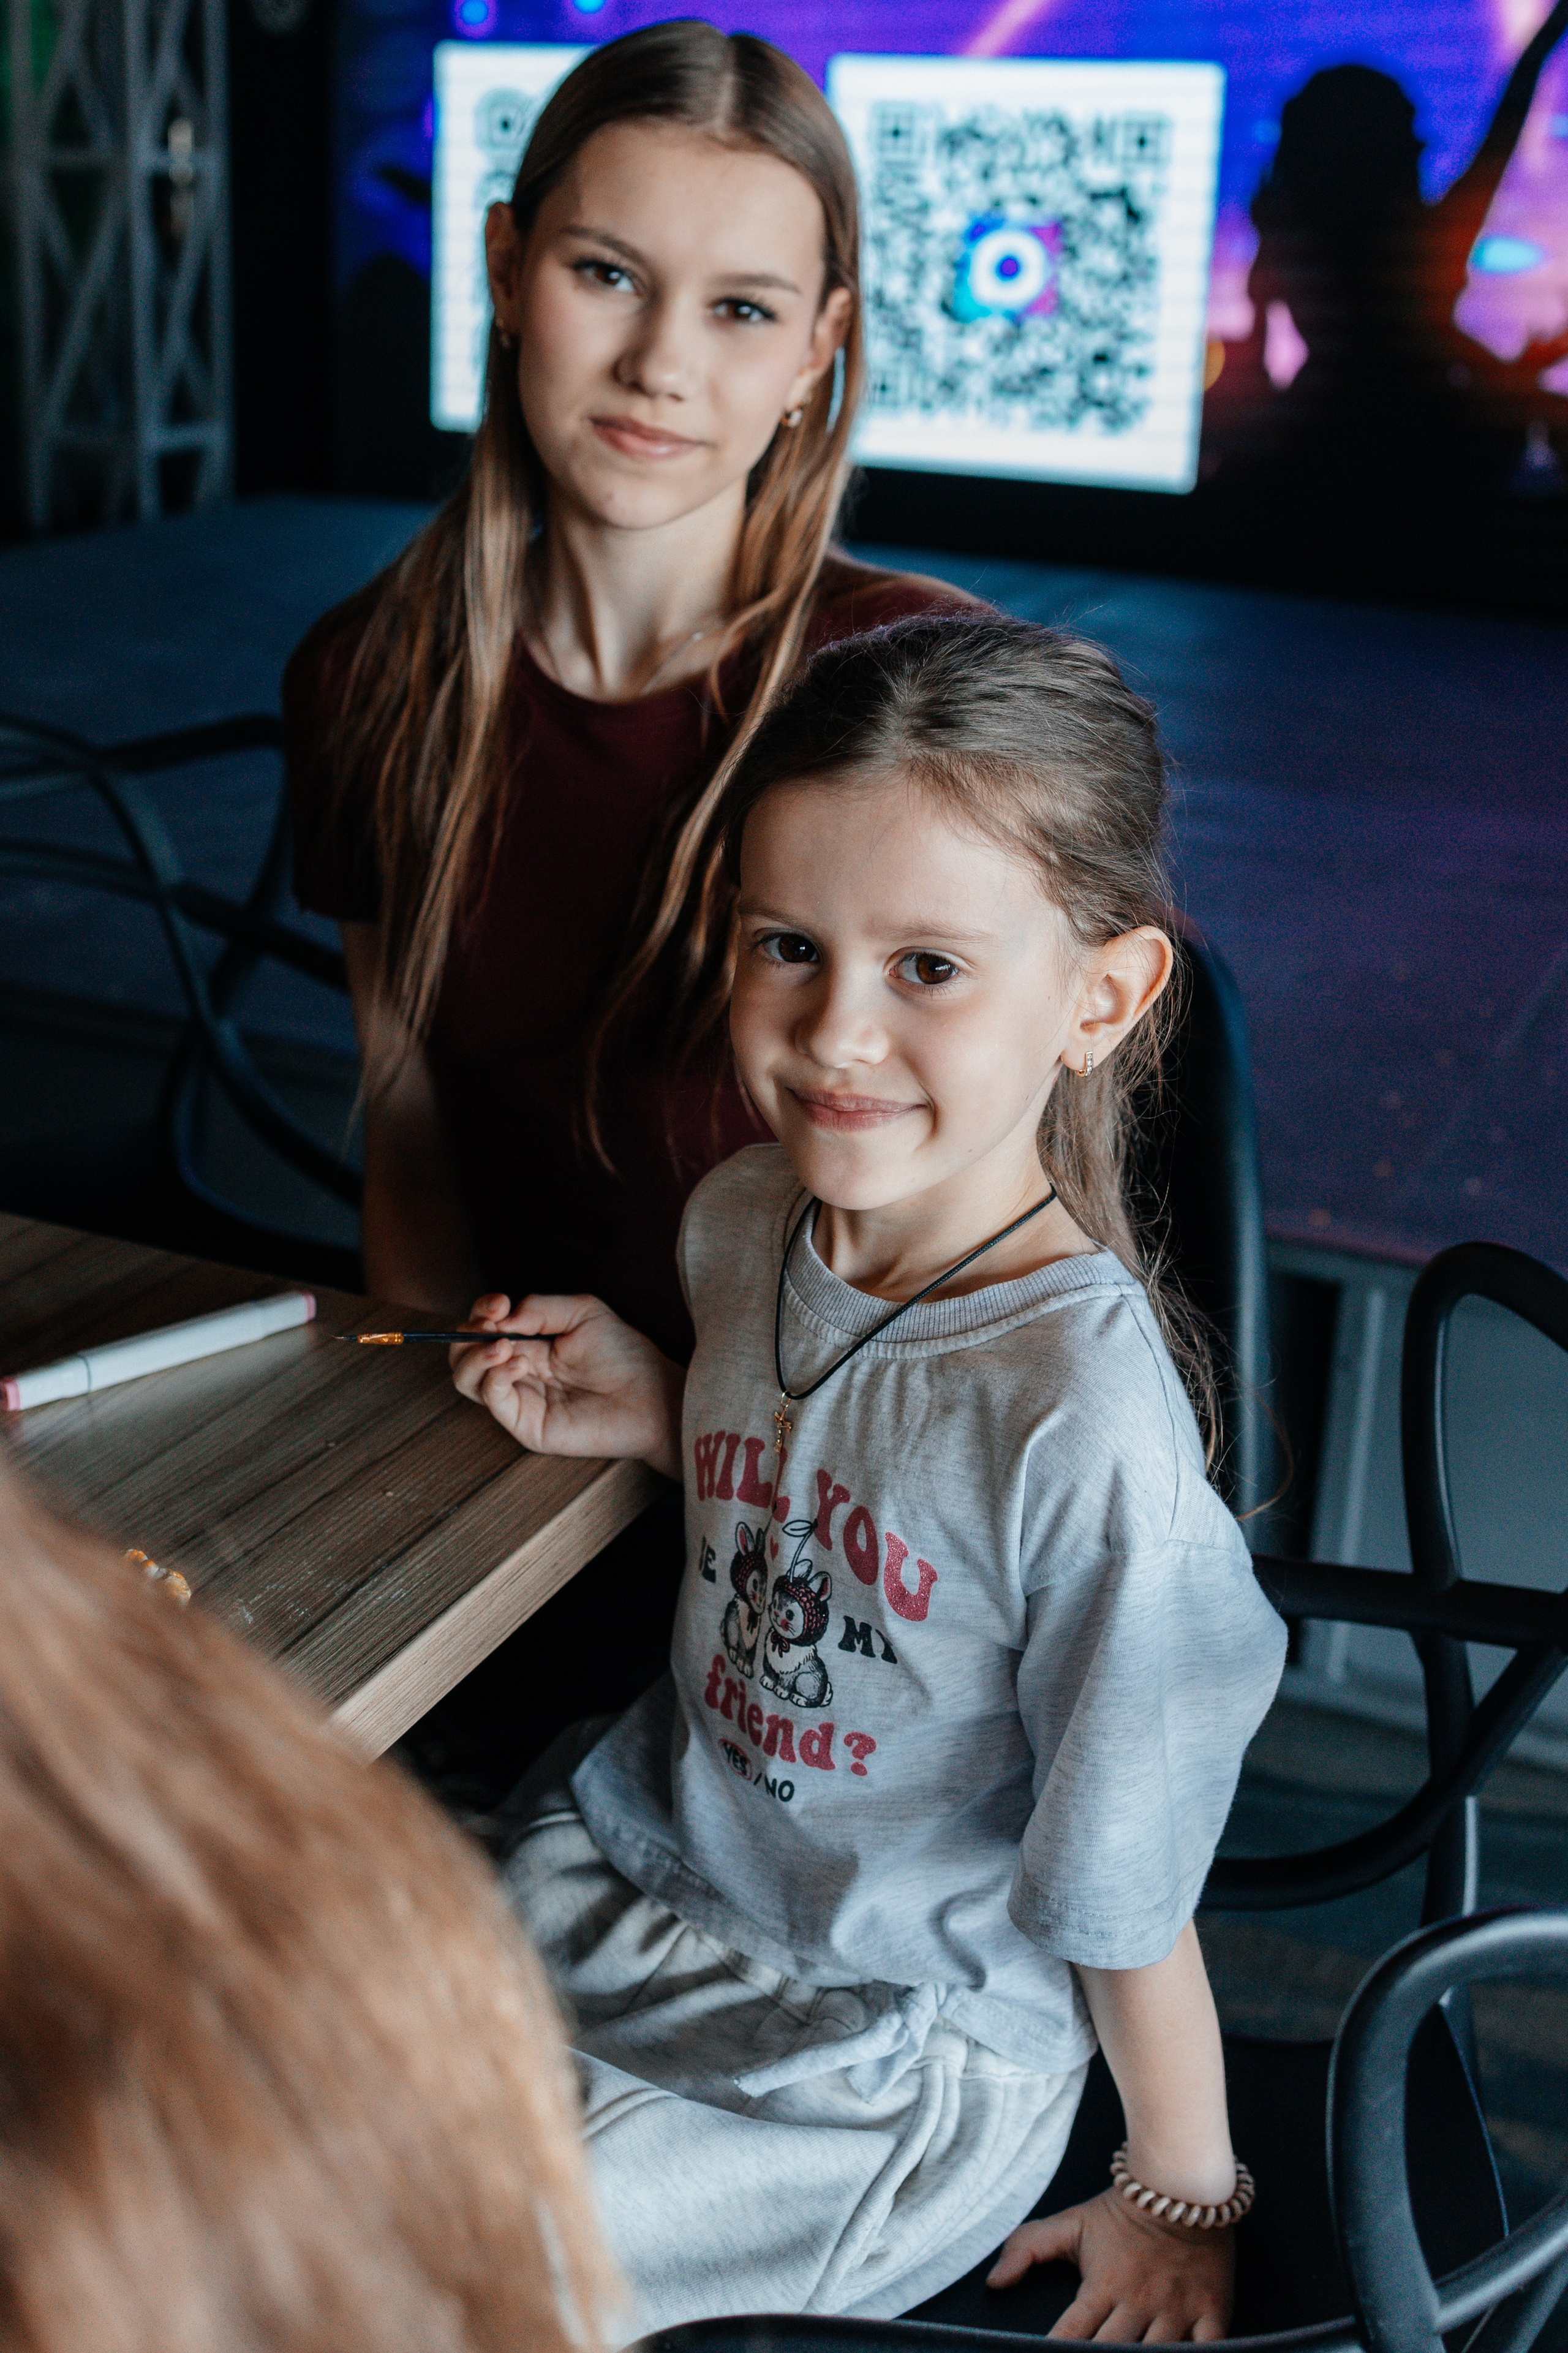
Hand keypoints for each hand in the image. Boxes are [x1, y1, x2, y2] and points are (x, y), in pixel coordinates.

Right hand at [450, 1293, 683, 1477]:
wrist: (651, 1396)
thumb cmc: (623, 1354)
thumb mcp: (582, 1312)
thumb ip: (539, 1308)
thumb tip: (500, 1319)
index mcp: (529, 1343)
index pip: (483, 1327)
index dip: (480, 1312)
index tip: (498, 1303)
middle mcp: (518, 1371)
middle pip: (463, 1354)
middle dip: (466, 1334)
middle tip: (491, 1324)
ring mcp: (521, 1399)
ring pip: (466, 1380)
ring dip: (475, 1356)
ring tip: (504, 1345)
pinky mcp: (526, 1424)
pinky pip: (492, 1401)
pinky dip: (494, 1378)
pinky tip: (518, 1364)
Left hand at [988, 2188, 1233, 2342]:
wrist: (1182, 2186)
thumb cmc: (1123, 2211)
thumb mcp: (1071, 2224)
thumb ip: (1027, 2248)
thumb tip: (993, 2282)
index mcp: (1102, 2286)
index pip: (1070, 2335)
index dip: (1055, 2350)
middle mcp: (1137, 2304)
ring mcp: (1176, 2311)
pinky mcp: (1212, 2311)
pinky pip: (1207, 2351)